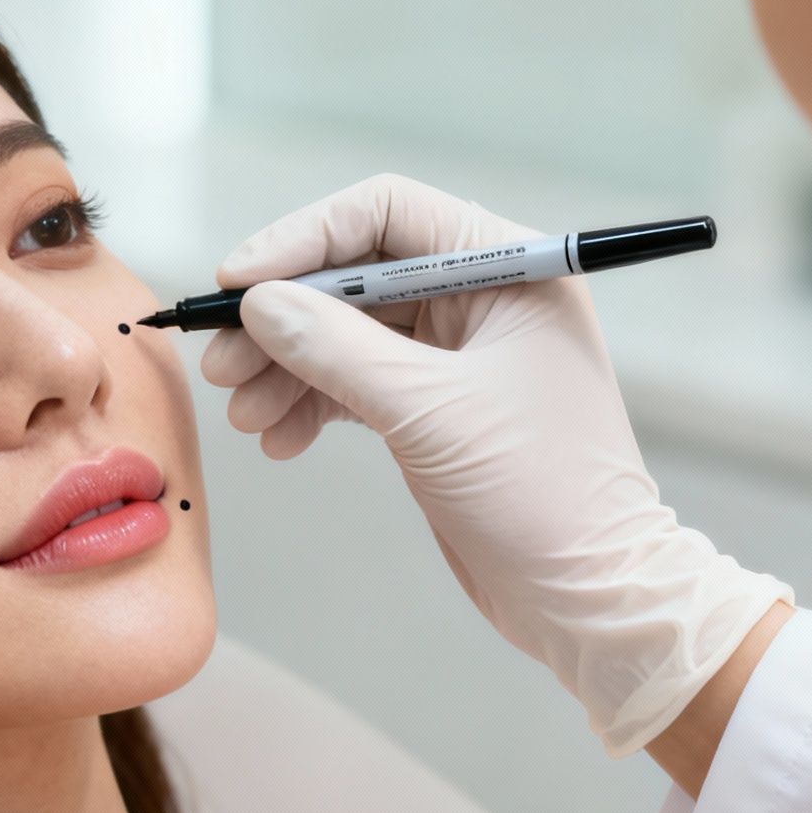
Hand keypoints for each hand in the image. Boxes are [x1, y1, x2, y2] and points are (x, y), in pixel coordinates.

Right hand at [201, 174, 791, 753]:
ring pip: (345, 333)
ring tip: (242, 416)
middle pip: (354, 274)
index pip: (386, 213)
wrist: (590, 598)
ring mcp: (457, 355)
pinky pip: (354, 384)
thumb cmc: (540, 495)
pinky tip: (277, 441)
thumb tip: (260, 305)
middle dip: (283, 318)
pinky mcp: (435, 408)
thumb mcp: (429, 413)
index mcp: (508, 269)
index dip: (303, 237)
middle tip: (221, 365)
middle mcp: (483, 298)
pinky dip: (310, 406)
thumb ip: (338, 350)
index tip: (238, 283)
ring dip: (285, 369)